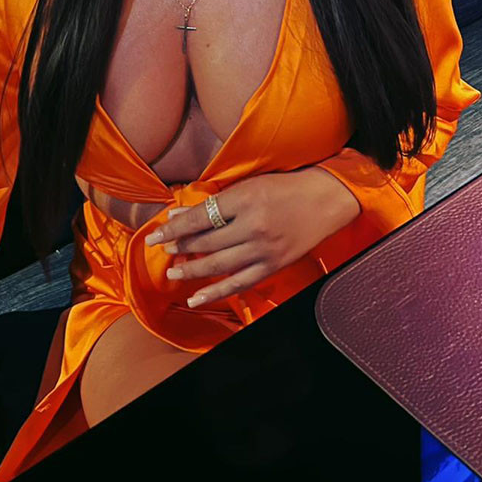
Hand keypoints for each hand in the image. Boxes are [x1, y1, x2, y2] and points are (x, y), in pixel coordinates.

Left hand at [144, 166, 361, 308]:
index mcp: (245, 198)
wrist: (326, 199)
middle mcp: (253, 225)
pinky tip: (195, 297)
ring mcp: (264, 249)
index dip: (175, 226)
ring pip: (219, 264)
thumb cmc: (286, 185)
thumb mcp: (250, 183)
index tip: (155, 233)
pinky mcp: (273, 266)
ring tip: (173, 271)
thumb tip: (180, 210)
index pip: (201, 216)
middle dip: (181, 246)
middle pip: (207, 241)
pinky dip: (215, 292)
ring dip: (192, 268)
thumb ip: (217, 199)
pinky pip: (239, 283)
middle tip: (163, 249)